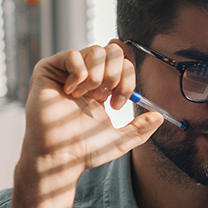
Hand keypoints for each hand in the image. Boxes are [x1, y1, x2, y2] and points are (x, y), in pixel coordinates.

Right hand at [21, 41, 163, 182]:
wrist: (59, 156)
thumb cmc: (83, 150)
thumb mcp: (119, 140)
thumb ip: (140, 129)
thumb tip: (160, 117)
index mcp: (101, 86)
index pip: (124, 62)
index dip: (128, 80)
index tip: (117, 104)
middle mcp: (85, 74)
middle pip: (113, 50)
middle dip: (115, 75)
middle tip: (104, 98)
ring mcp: (66, 70)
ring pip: (96, 50)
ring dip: (97, 77)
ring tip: (85, 96)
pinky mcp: (48, 69)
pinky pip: (73, 54)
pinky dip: (78, 75)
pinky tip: (70, 92)